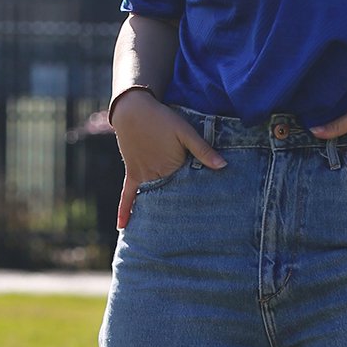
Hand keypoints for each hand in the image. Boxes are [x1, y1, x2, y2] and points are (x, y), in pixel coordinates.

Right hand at [112, 93, 224, 227]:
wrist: (134, 109)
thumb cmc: (163, 119)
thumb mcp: (186, 132)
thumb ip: (203, 149)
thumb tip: (223, 165)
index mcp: (171, 167)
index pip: (186, 190)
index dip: (195, 201)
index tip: (205, 220)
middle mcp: (155, 175)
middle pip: (169, 198)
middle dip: (177, 214)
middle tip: (187, 236)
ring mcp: (142, 175)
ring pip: (151, 199)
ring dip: (155, 216)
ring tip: (162, 237)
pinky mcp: (132, 172)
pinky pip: (127, 195)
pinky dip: (125, 210)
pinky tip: (123, 227)